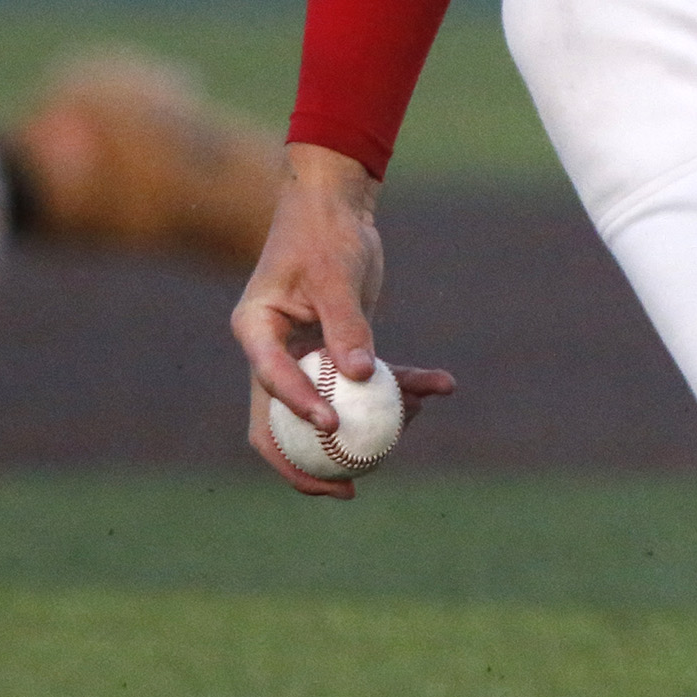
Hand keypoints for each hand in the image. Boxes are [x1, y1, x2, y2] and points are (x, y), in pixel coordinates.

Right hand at [231, 141, 454, 497]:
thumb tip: (360, 378)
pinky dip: (401, 383)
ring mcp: (303, 355)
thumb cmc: (325, 231)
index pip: (271, 384)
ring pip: (335, 405)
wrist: (335, 204)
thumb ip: (346, 325)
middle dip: (313, 463)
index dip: (299, 412)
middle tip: (349, 491)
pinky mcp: (336, 349)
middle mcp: (272, 351)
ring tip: (423, 412)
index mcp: (255, 332)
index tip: (333, 425)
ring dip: (377, 418)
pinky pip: (366, 381)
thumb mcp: (335, 274)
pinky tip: (441, 384)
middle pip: (281, 423)